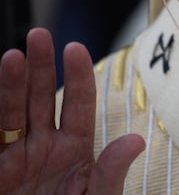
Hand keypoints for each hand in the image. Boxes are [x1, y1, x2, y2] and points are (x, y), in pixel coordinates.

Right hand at [0, 28, 144, 193]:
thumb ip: (110, 173)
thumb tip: (136, 141)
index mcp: (73, 150)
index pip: (77, 105)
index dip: (76, 77)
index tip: (74, 48)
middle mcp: (42, 148)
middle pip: (41, 99)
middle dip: (40, 67)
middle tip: (39, 35)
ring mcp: (13, 158)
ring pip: (11, 113)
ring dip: (11, 84)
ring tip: (12, 56)